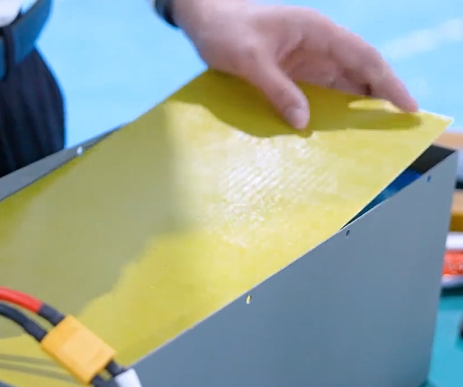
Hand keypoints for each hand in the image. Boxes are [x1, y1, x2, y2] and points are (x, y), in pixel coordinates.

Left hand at [174, 0, 417, 128]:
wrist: (206, 22)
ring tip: (373, 136)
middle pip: (360, 72)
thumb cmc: (226, 32)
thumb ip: (277, 89)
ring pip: (343, 84)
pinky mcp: (294, 73)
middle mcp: (319, 45)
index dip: (388, 83)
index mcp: (317, 31)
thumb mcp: (250, 60)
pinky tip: (337, 130)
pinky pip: (320, 93)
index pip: (363, 57)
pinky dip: (331, 110)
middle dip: (380, 98)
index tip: (407, 107)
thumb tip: (304, 123)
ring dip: (358, 107)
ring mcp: (307, 59)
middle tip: (395, 130)